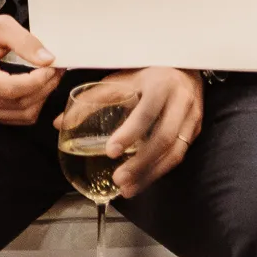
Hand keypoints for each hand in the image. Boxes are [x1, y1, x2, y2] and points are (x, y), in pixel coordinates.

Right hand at [0, 9, 62, 124]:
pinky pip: (17, 118)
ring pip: (21, 114)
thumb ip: (25, 41)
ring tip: (51, 77)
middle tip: (58, 69)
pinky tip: (40, 87)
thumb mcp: (1, 26)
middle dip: (45, 87)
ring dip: (42, 97)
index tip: (52, 66)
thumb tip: (48, 60)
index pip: (10, 88)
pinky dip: (34, 104)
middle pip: (18, 103)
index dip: (37, 81)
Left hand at [72, 67, 204, 197]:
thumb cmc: (149, 73)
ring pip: (175, 151)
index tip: (110, 151)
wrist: (186, 67)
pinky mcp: (195, 129)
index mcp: (160, 85)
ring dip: (151, 173)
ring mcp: (192, 116)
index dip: (129, 133)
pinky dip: (160, 170)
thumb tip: (60, 124)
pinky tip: (142, 179)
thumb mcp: (122, 79)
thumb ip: (93, 100)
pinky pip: (179, 154)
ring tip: (127, 188)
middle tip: (118, 179)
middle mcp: (181, 100)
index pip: (146, 112)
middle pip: (164, 138)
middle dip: (141, 163)